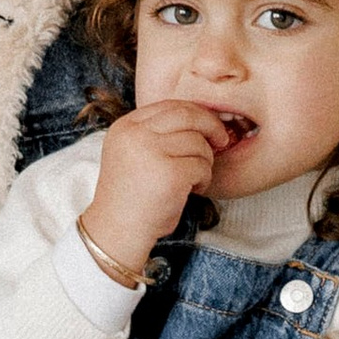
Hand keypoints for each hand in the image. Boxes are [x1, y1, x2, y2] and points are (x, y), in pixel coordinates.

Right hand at [76, 102, 231, 279]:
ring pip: (199, 143)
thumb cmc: (131, 198)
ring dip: (204, 162)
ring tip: (193, 180)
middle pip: (188, 115)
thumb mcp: (134, 155)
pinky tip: (191, 191)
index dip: (195, 115)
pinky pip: (202, 166)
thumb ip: (156, 134)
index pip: (170, 106)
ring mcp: (152, 151)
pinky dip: (204, 179)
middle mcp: (136, 134)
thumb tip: (202, 121)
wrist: (116, 232)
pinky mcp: (170, 173)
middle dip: (211, 126)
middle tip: (222, 141)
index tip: (207, 128)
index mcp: (126, 127)